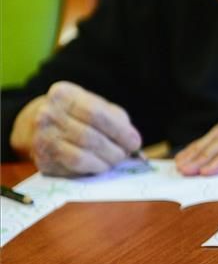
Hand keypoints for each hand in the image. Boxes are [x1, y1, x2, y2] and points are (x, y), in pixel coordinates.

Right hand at [10, 81, 140, 175]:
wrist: (37, 126)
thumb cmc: (76, 115)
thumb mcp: (95, 105)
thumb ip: (116, 119)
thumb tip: (133, 142)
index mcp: (64, 95)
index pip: (97, 114)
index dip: (120, 131)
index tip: (135, 142)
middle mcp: (47, 115)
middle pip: (91, 138)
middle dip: (115, 150)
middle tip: (125, 154)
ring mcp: (41, 138)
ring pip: (82, 156)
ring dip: (105, 162)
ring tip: (114, 160)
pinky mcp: (42, 159)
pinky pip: (73, 168)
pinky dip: (93, 168)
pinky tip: (99, 165)